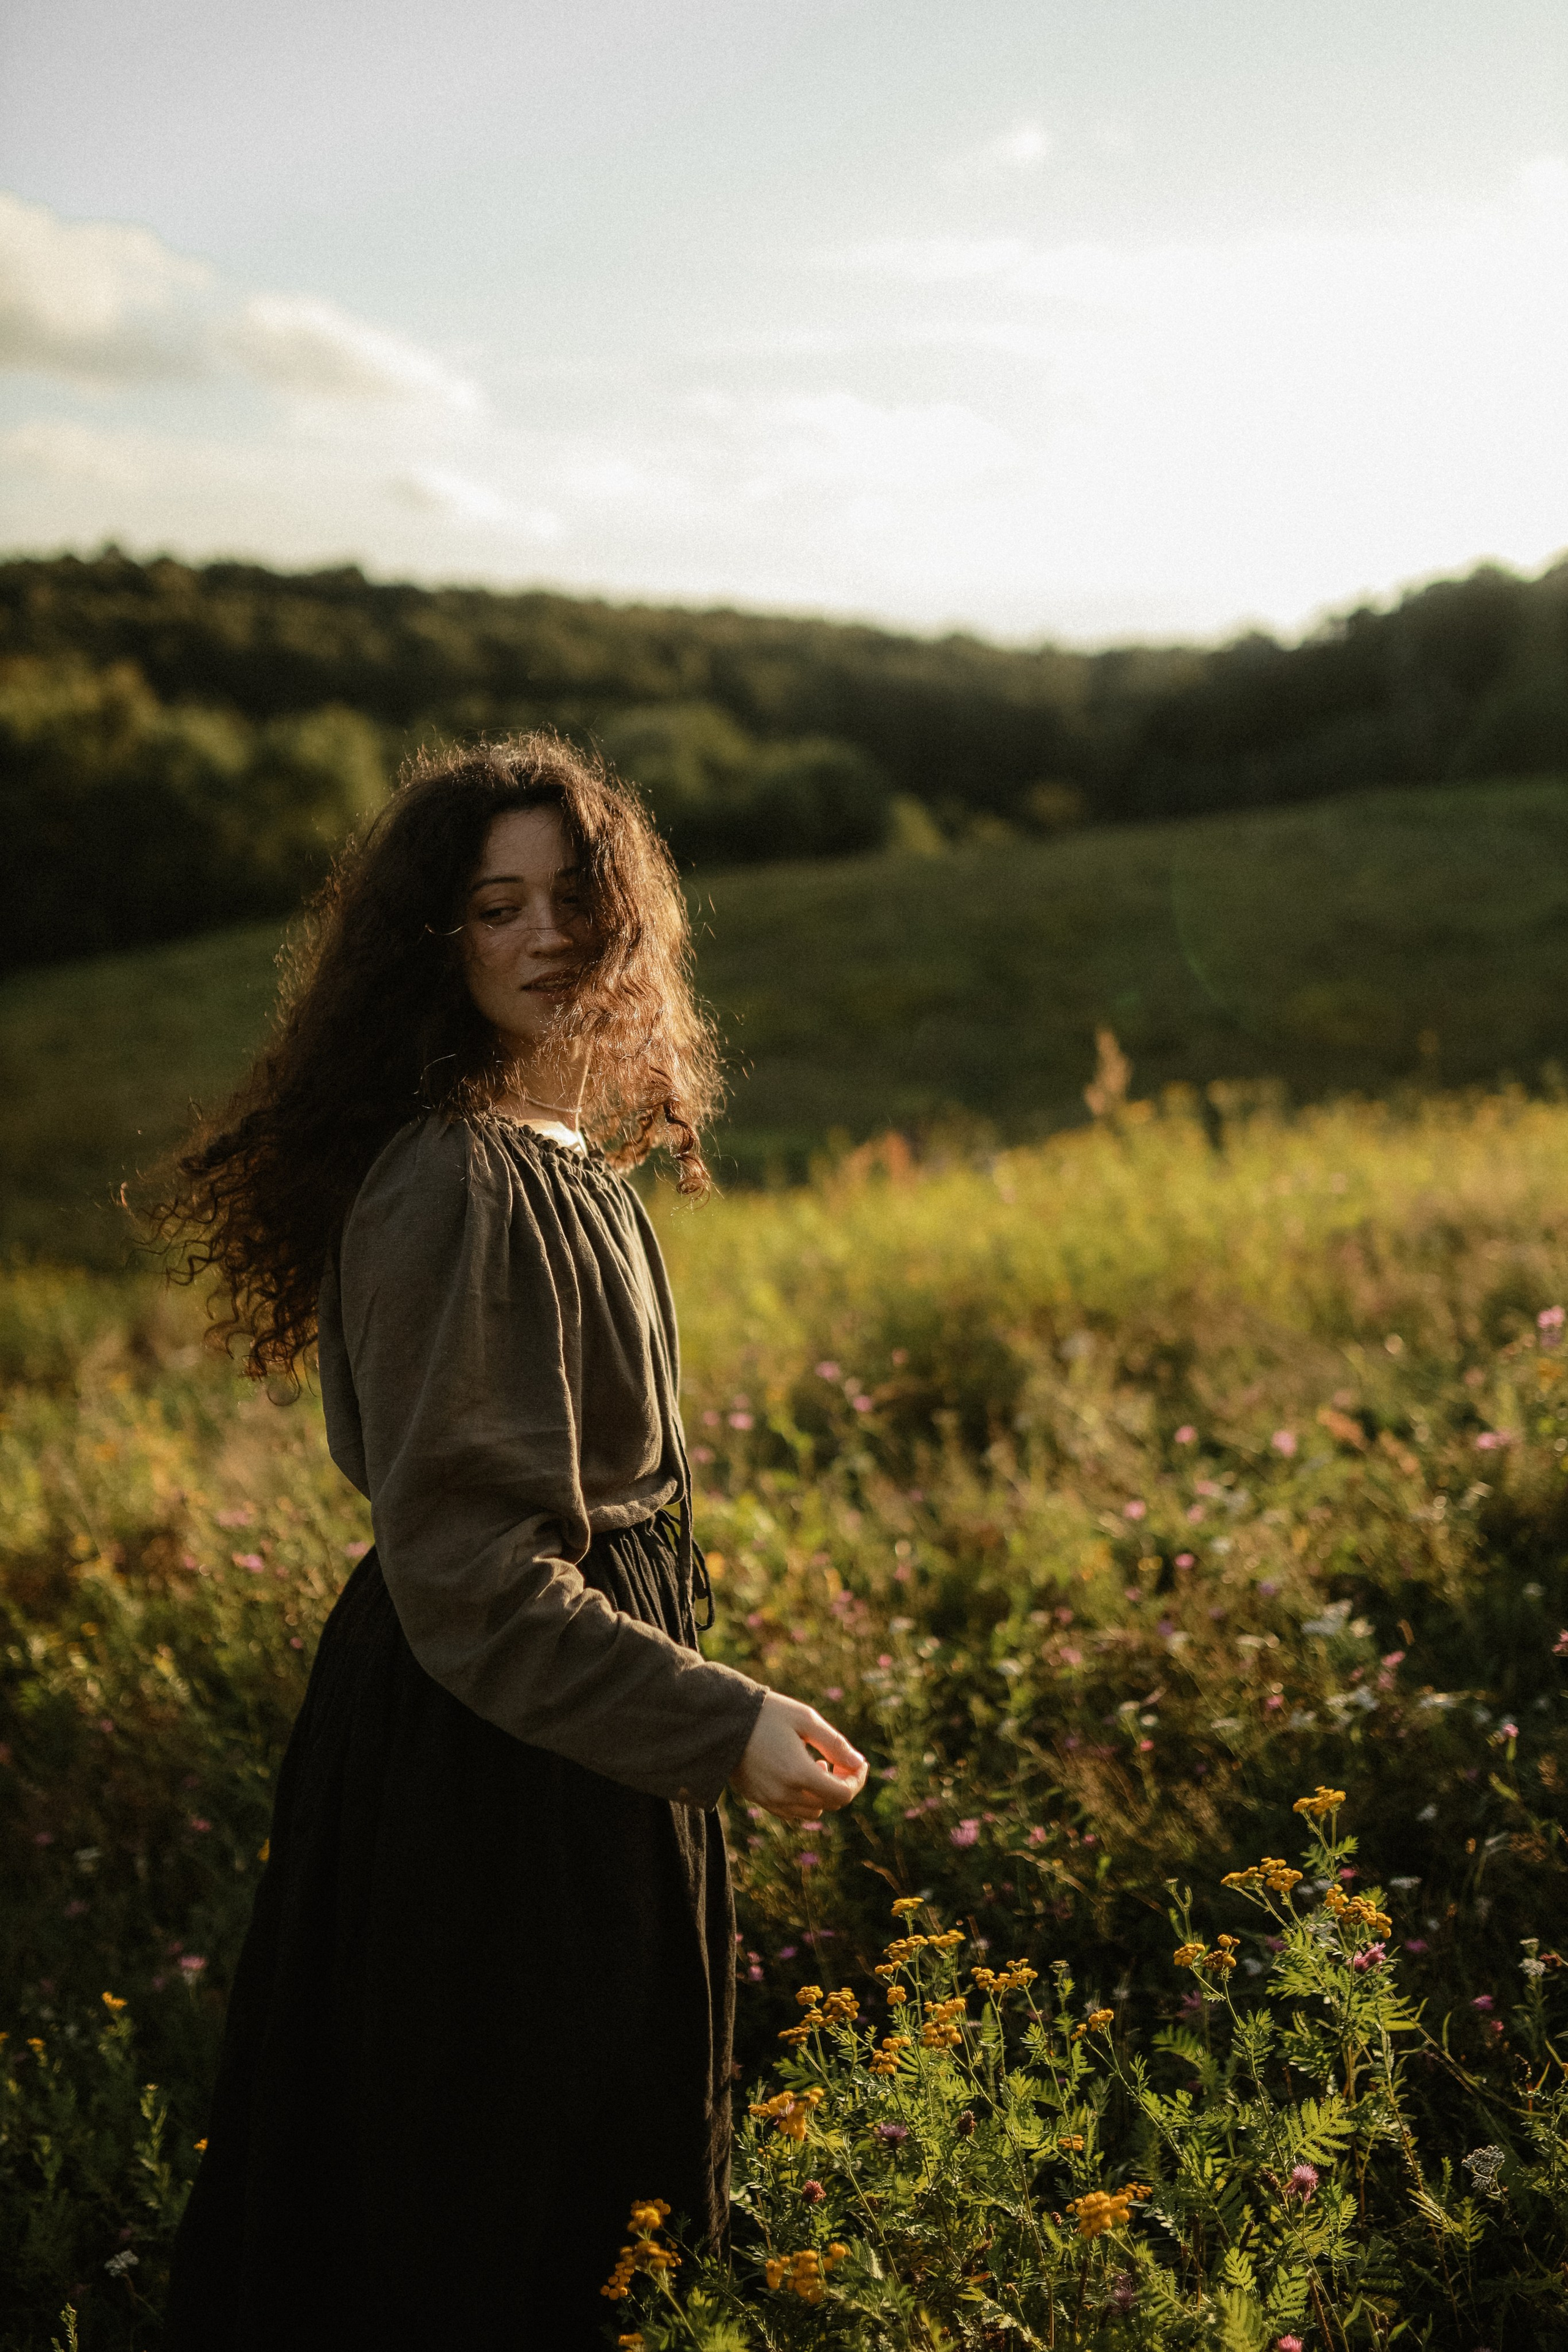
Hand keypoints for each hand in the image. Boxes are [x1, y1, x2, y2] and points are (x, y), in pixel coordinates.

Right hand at [730, 1692, 867, 1823]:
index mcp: (799, 1773)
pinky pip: (790, 1812)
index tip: (857, 1762)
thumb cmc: (766, 1713)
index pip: (843, 1794)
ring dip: (821, 1795)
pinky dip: (802, 1800)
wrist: (721, 1720)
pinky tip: (796, 1775)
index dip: (857, 1780)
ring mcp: (769, 1800)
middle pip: (829, 1805)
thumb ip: (835, 1744)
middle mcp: (785, 1794)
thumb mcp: (805, 1719)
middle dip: (841, 1785)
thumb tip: (859, 1763)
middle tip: (835, 1761)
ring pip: (811, 1813)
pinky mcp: (758, 1799)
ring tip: (814, 1766)